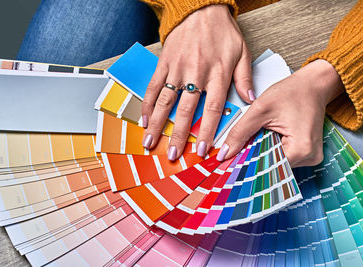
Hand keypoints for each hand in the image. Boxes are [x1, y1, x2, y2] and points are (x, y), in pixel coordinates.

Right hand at [141, 4, 253, 160]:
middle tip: (172, 155)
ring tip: (150, 143)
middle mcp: (196, 74)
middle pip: (185, 111)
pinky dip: (147, 104)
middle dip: (178, 136)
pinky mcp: (164, 63)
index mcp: (217, 74)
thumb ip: (244, 77)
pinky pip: (153, 86)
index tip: (201, 150)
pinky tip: (144, 120)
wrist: (201, 8)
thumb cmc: (223, 31)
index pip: (211, 109)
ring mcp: (177, 69)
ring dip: (157, 125)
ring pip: (165, 102)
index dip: (205, 131)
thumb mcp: (241, 52)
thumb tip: (249, 100)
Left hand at [217, 59, 343, 166]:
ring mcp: (310, 156)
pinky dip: (272, 148)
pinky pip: (283, 156)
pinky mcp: (307, 153)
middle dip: (254, 155)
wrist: (313, 84)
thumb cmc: (293, 92)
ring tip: (260, 135)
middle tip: (241, 145)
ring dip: (263, 151)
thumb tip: (225, 152)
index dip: (246, 161)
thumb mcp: (260, 110)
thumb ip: (240, 132)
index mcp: (302, 149)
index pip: (266, 166)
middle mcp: (309, 157)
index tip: (230, 161)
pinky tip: (268, 137)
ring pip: (276, 161)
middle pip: (271, 165)